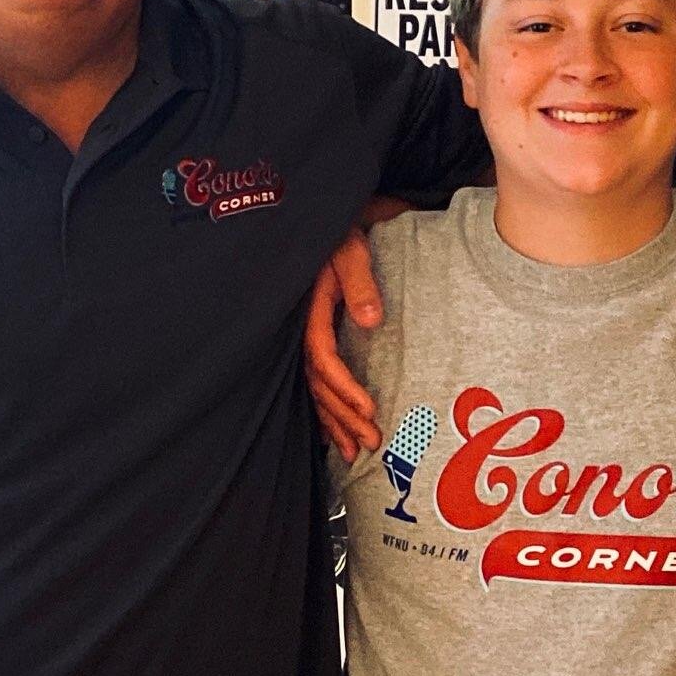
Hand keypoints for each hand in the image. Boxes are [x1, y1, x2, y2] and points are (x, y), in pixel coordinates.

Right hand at [305, 229, 383, 460]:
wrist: (328, 222)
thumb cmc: (342, 232)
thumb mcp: (351, 248)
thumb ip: (359, 281)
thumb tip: (372, 320)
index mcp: (310, 310)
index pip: (324, 357)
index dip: (345, 386)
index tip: (370, 409)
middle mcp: (303, 329)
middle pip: (319, 382)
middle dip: (343, 416)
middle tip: (371, 442)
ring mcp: (305, 336)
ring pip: (315, 388)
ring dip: (334, 421)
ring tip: (353, 452)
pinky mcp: (314, 337)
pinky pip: (315, 381)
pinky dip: (324, 409)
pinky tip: (332, 434)